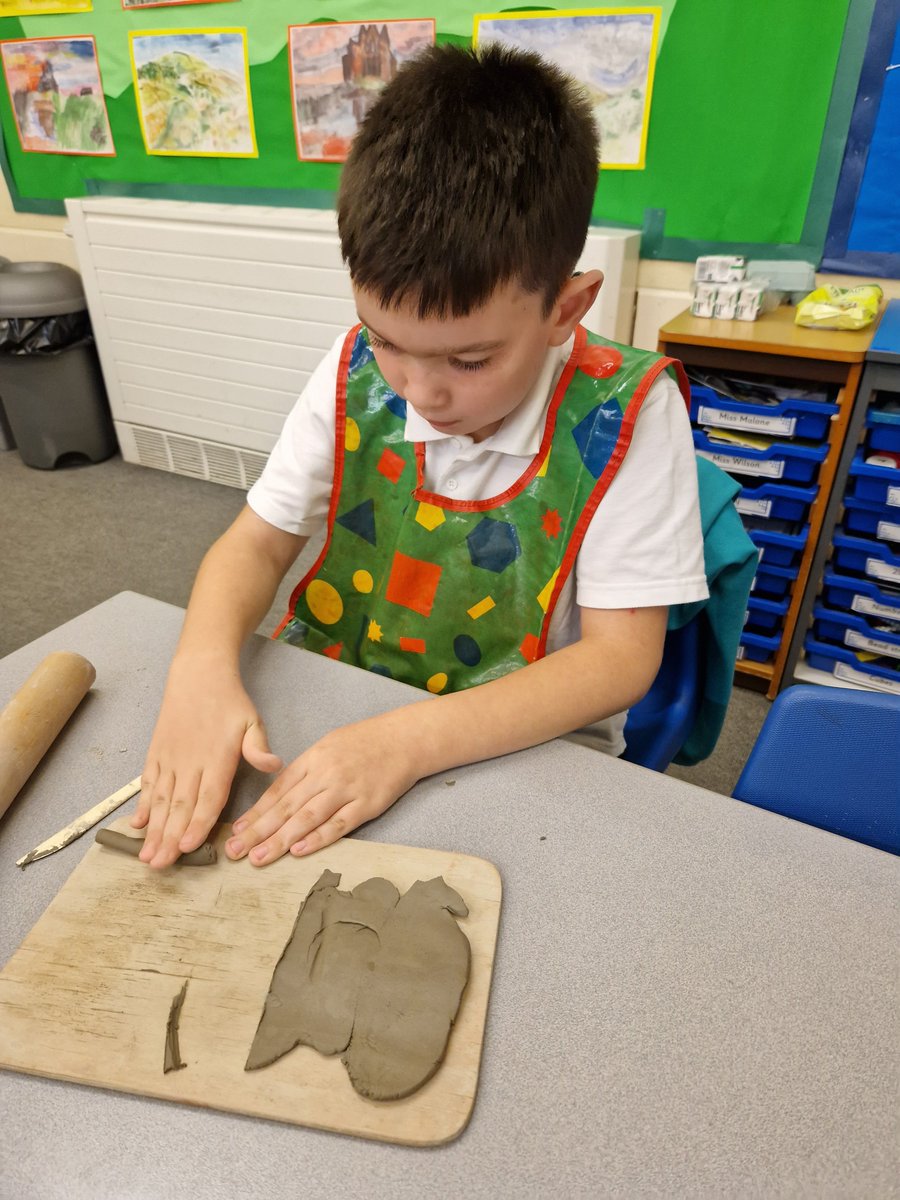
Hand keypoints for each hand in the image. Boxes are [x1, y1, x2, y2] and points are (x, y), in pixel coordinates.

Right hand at [133, 658, 282, 868]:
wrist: (198, 675)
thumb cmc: (230, 702)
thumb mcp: (252, 721)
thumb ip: (258, 747)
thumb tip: (273, 766)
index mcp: (217, 759)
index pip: (207, 797)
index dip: (197, 823)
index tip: (188, 847)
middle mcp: (190, 762)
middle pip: (180, 806)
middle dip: (169, 837)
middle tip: (160, 865)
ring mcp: (170, 758)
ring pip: (160, 799)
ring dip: (153, 829)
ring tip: (146, 855)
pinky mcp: (156, 753)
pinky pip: (147, 783)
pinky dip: (142, 804)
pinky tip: (137, 825)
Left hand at [225, 715, 418, 866]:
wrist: (404, 739)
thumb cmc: (364, 742)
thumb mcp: (328, 746)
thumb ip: (305, 771)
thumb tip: (279, 797)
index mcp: (313, 759)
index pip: (278, 790)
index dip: (256, 812)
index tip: (236, 830)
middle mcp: (326, 774)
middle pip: (286, 807)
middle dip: (258, 831)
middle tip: (234, 851)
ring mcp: (346, 790)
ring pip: (307, 818)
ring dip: (280, 840)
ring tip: (258, 857)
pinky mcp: (367, 805)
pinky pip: (338, 825)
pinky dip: (318, 838)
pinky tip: (298, 851)